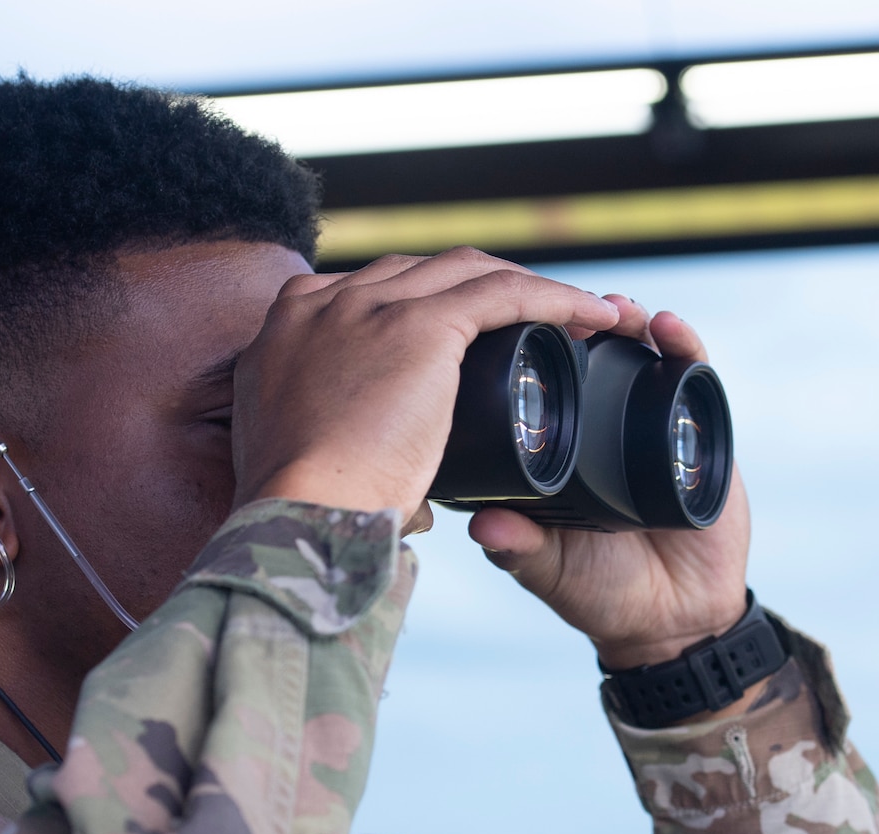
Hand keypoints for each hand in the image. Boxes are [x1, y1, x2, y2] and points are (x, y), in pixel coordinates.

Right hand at [229, 249, 622, 518]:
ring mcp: (370, 307)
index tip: (461, 342)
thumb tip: (408, 498)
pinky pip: (503, 294)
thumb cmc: (302, 514)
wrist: (296, 516)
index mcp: (287, 331)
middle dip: (477, 291)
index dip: (421, 309)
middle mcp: (323, 302)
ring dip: (526, 287)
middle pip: (418, 273)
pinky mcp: (418, 325)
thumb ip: (346, 461)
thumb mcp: (302, 468)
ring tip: (575, 317)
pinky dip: (555, 300)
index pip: (368, 297)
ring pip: (466, 272)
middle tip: (530, 325)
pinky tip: (591, 317)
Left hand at [468, 302, 751, 669]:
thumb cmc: (600, 592)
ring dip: (627, 322)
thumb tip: (481, 526)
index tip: (512, 324)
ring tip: (617, 309)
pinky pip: (692, 377)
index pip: (537, 384)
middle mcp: (599, 426)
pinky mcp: (698, 428)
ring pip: (637, 355)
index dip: (526, 347)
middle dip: (578, 321)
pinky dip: (682, 346)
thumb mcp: (550, 570)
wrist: (675, 619)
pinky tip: (667, 328)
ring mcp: (648, 422)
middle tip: (566, 305)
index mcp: (556, 449)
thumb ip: (520, 550)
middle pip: (587, 354)